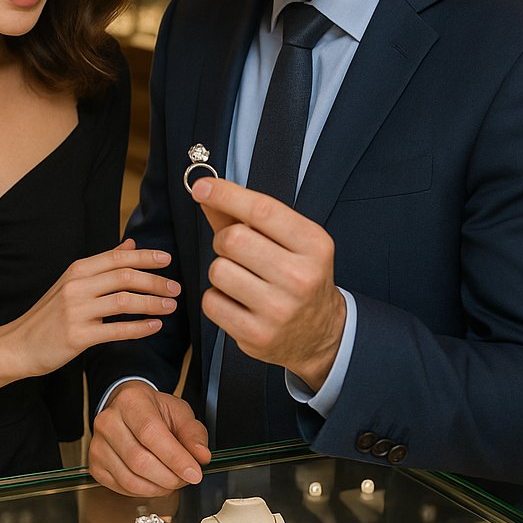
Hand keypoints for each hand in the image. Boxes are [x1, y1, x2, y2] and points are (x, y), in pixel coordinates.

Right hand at [8, 241, 179, 377]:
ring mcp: (76, 311)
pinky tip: (154, 326)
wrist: (17, 344)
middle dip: (154, 281)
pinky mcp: (77, 336)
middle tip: (176, 288)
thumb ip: (104, 264)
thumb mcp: (73, 282)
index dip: (145, 256)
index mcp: (77, 270)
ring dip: (151, 303)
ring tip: (170, 306)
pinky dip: (139, 328)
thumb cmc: (49, 314)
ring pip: (123, 302)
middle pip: (124, 276)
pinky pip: (115, 330)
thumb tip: (131, 244)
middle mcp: (76, 286)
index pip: (117, 257)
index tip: (167, 259)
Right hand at [89, 380, 210, 494]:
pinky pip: (122, 488)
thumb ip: (193, 433)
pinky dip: (144, 491)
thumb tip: (201, 456)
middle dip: (169, 477)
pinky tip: (155, 482)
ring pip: (130, 479)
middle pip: (139, 460)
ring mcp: (98, 444)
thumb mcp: (178, 412)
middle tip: (186, 478)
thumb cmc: (153, 410)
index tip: (194, 473)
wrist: (127, 409)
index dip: (175, 458)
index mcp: (131, 400)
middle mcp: (108, 421)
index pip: (151, 433)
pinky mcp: (95, 465)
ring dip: (158, 488)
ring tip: (173, 480)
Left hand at [191, 177, 345, 390]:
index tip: (201, 187)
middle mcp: (300, 276)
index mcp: (313, 244)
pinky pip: (211, 302)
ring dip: (220, 269)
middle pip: (233, 239)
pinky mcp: (257, 335)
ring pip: (218, 270)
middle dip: (224, 240)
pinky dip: (216, 298)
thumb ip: (245, 216)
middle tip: (236, 250)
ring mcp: (279, 309)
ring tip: (240, 278)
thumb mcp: (288, 241)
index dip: (226, 194)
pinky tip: (237, 301)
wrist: (321, 333)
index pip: (262, 210)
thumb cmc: (298, 275)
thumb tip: (205, 191)